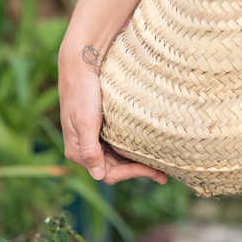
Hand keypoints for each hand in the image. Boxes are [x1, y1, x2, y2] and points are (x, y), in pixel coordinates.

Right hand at [59, 45, 167, 184]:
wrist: (81, 65)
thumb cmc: (82, 92)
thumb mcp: (86, 121)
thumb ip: (90, 150)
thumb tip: (97, 176)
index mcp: (77, 151)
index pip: (107, 174)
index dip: (130, 174)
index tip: (152, 170)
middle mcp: (84, 149)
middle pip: (113, 169)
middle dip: (138, 172)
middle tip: (164, 175)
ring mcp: (92, 139)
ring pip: (117, 160)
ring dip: (136, 163)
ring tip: (160, 166)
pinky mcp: (99, 129)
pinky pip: (117, 147)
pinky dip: (131, 151)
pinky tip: (147, 150)